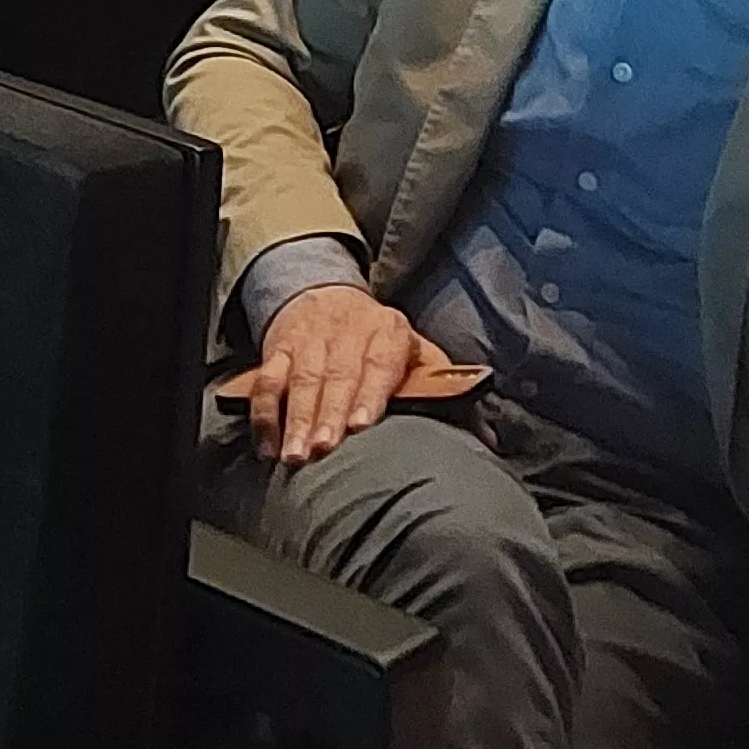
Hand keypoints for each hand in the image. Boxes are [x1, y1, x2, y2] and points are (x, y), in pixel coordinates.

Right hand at [239, 281, 441, 465]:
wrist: (325, 292)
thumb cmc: (377, 339)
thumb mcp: (413, 349)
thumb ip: (440, 387)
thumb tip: (485, 435)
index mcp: (387, 332)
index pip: (378, 362)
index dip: (368, 394)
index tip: (360, 425)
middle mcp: (346, 332)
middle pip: (336, 374)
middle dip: (328, 414)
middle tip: (322, 449)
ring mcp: (308, 339)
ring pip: (299, 379)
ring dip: (295, 419)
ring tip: (294, 455)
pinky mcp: (278, 348)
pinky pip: (266, 379)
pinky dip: (263, 412)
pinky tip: (267, 444)